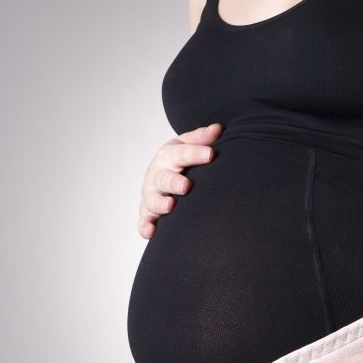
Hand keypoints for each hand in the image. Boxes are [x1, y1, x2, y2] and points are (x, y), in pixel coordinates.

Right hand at [137, 123, 221, 237]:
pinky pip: (144, 221)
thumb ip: (201, 138)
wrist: (163, 173)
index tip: (210, 154)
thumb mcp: (188, 145)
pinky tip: (151, 232)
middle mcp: (157, 175)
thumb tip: (218, 129)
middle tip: (186, 186)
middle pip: (163, 178)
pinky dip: (145, 227)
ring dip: (160, 203)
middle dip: (174, 182)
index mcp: (168, 156)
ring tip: (171, 206)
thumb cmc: (179, 160)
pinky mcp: (148, 213)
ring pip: (152, 200)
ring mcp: (151, 195)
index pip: (181, 153)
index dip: (195, 153)